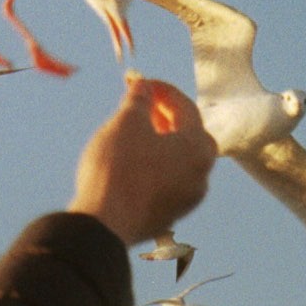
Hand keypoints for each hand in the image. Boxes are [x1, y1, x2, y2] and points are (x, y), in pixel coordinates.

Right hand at [68, 74, 216, 247]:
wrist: (104, 223)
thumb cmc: (118, 167)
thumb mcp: (126, 122)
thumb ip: (140, 99)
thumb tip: (143, 86)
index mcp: (198, 148)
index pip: (187, 107)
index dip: (163, 90)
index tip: (141, 82)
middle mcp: (201, 175)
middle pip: (190, 135)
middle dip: (169, 116)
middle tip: (145, 105)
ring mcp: (187, 199)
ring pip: (182, 160)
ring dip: (164, 141)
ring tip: (138, 131)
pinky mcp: (170, 215)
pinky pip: (170, 181)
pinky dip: (158, 164)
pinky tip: (135, 160)